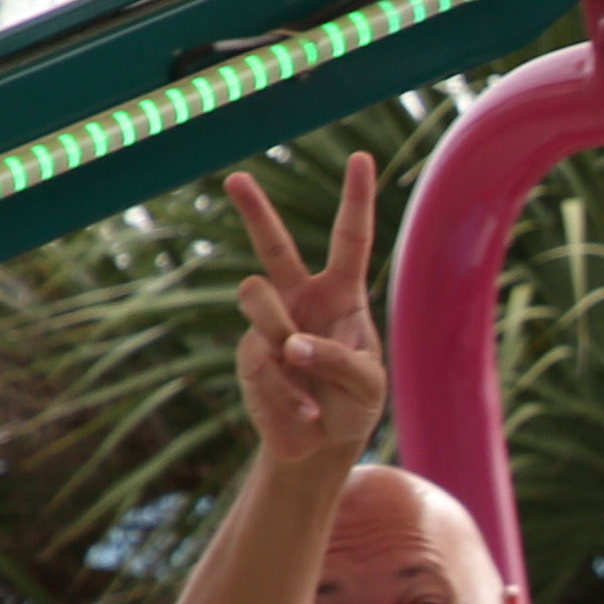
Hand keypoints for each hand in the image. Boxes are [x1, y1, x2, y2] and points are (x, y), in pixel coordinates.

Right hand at [223, 156, 385, 466]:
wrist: (321, 444)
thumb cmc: (355, 405)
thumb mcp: (368, 383)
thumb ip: (339, 359)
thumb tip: (290, 345)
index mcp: (342, 294)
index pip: (350, 240)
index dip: (356, 200)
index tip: (362, 158)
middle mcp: (301, 300)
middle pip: (274, 248)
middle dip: (254, 212)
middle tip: (235, 179)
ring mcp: (269, 325)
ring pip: (259, 302)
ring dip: (283, 337)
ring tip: (304, 378)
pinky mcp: (249, 356)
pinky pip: (261, 361)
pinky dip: (287, 392)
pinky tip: (303, 411)